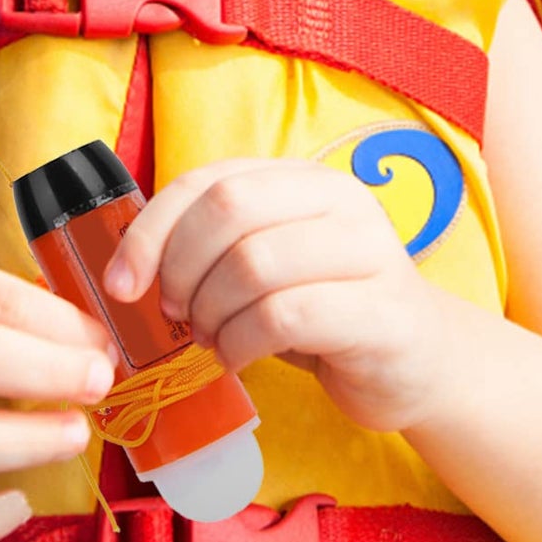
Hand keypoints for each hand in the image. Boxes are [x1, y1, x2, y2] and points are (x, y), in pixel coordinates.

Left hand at [102, 158, 446, 432]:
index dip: (153, 229)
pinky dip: (242, 342)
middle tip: (175, 314)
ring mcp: (368, 251)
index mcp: (302, 178)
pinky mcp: (381, 311)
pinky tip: (238, 356)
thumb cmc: (323, 310)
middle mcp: (339, 199)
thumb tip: (129, 268)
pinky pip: (285, 316)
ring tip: (211, 338)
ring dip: (211, 313)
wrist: (417, 363)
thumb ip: (214, 247)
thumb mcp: (266, 263)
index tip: (123, 283)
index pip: (209, 180)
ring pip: (252, 263)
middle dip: (180, 269)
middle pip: (228, 209)